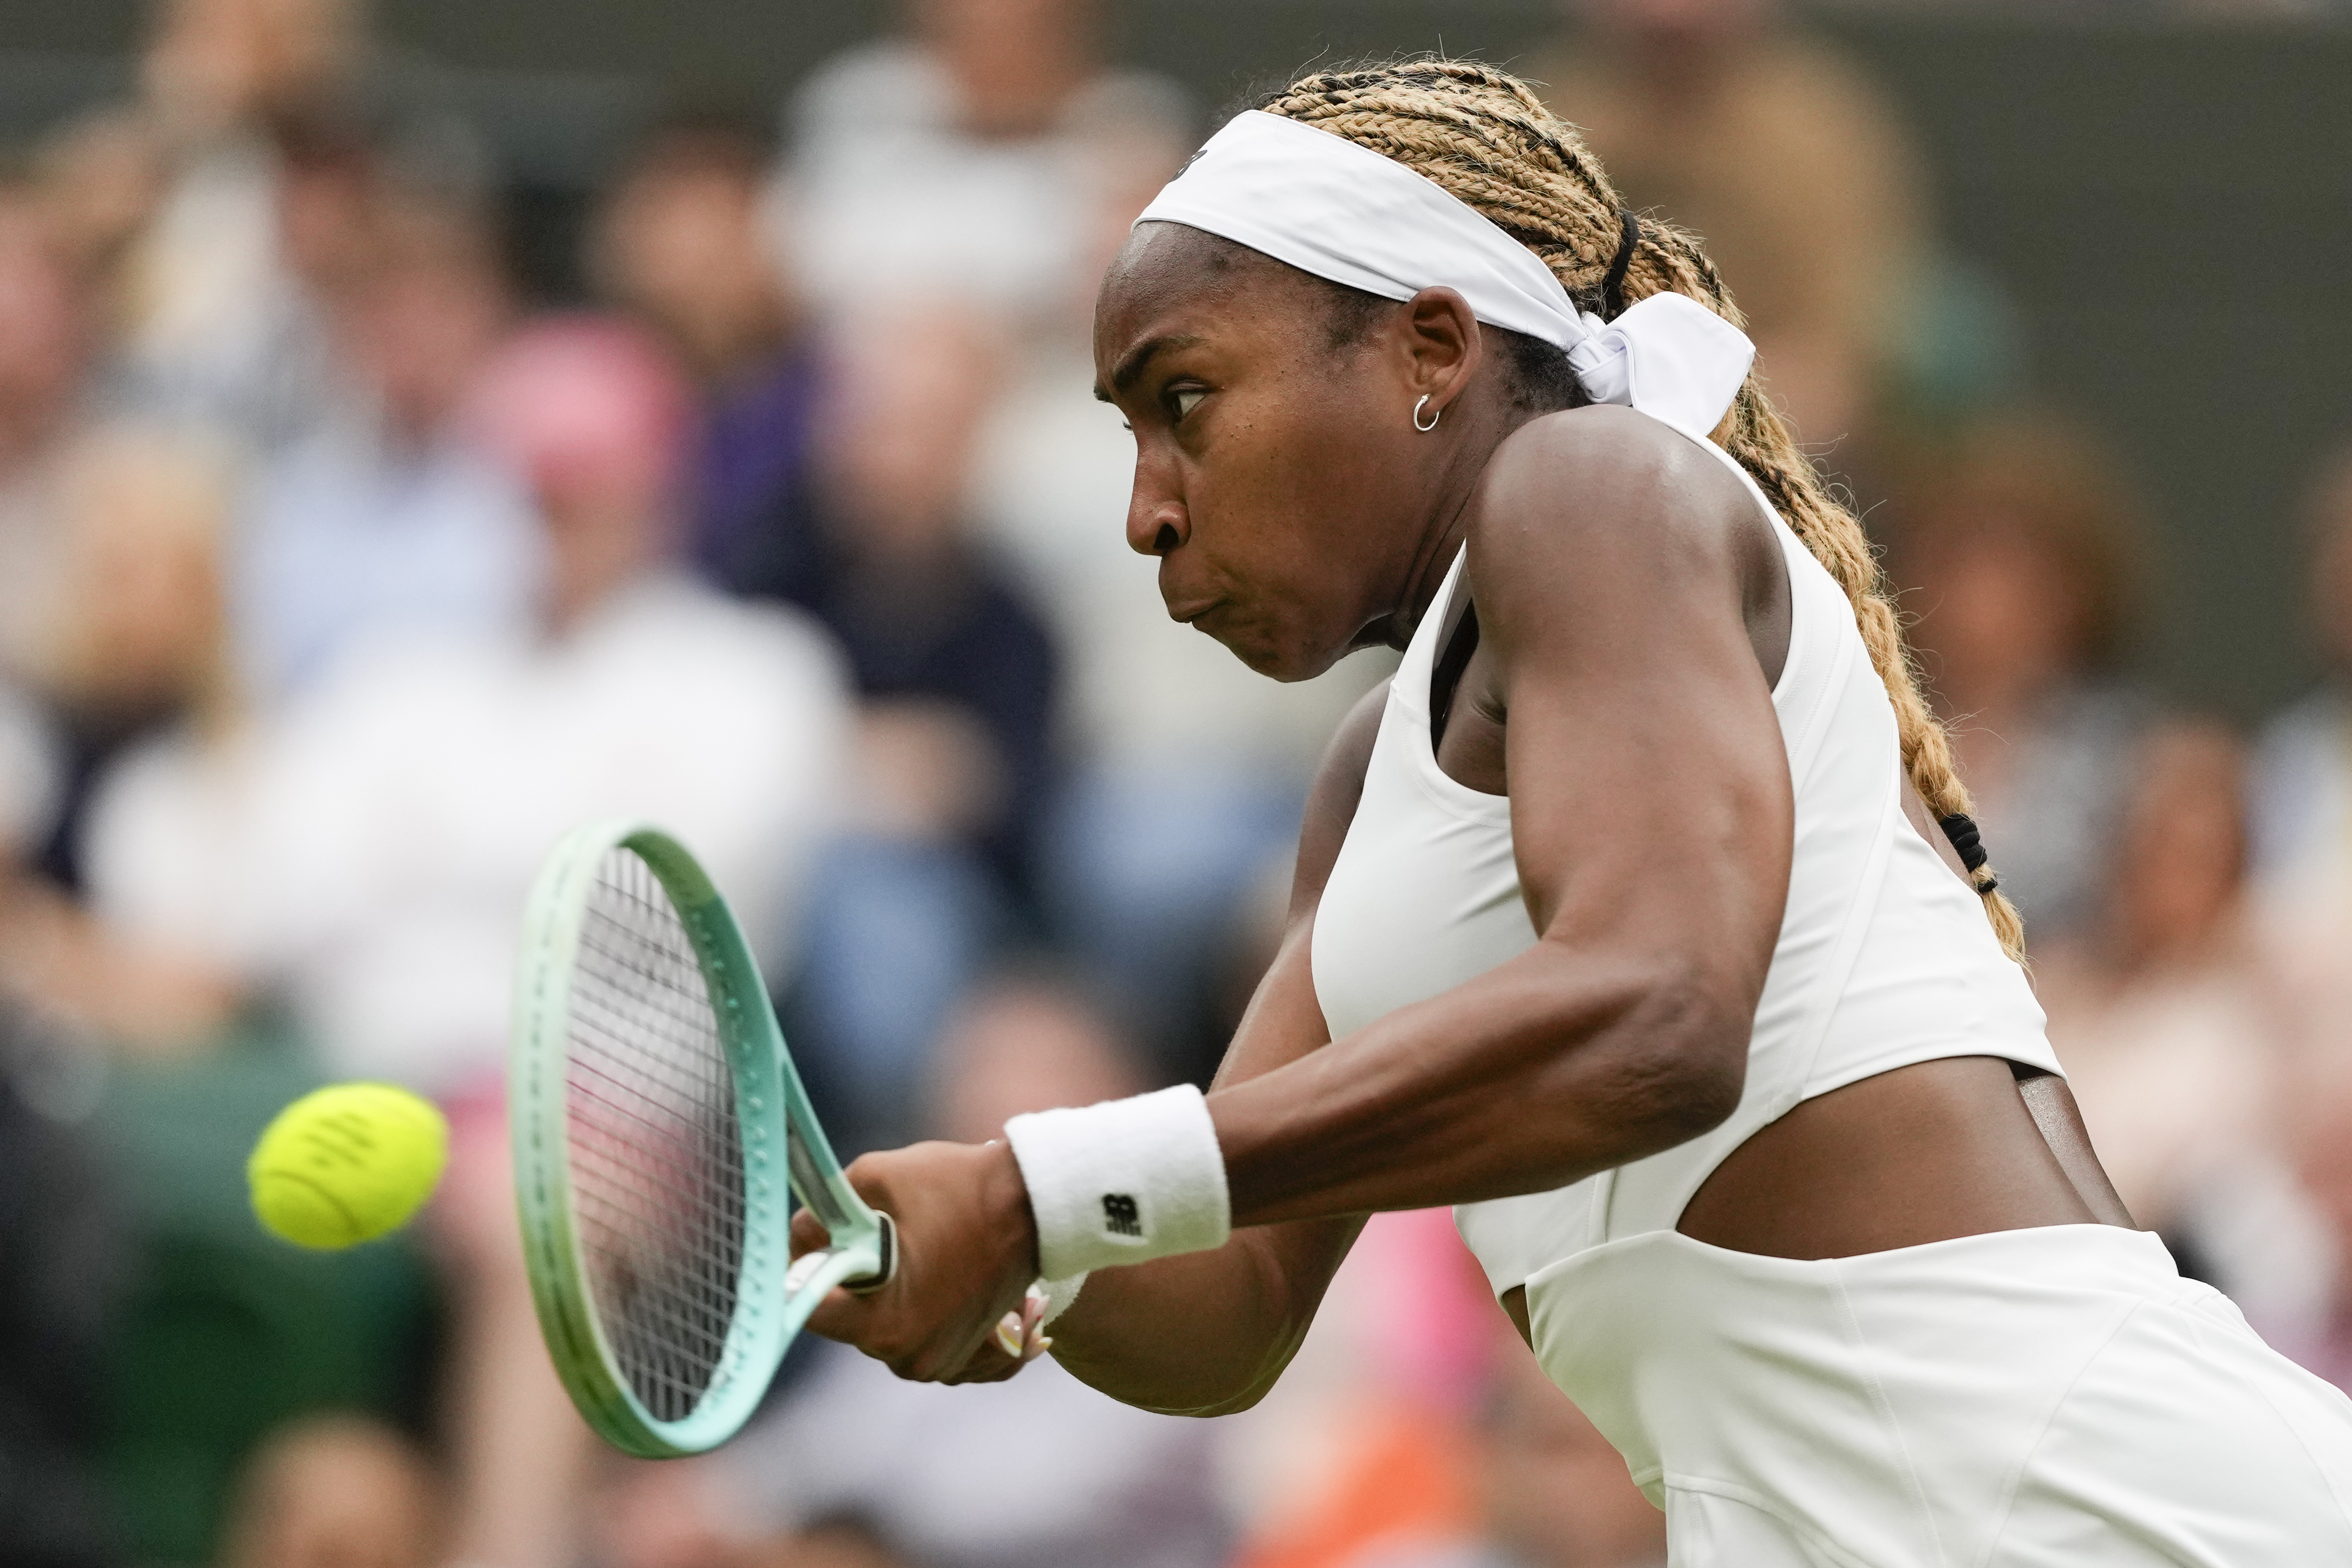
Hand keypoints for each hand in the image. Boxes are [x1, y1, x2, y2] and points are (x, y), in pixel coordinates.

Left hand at [795, 1139, 1043, 1383]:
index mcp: (884, 1323)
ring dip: (890, 1291)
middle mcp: (910, 1356)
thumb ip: (824, 1208)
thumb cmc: (959, 1186)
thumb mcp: (876, 1175)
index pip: (809, 1308)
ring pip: (884, 1328)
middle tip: (882, 1231)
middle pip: (850, 1319)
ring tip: (922, 1247)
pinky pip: (921, 1341)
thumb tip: (801, 1233)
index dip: (805, 1268)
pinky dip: (923, 1310)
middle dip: (855, 1275)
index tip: (821, 1239)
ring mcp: (941, 1364)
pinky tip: (942, 1273)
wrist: (1038, 1202)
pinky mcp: (966, 1359)